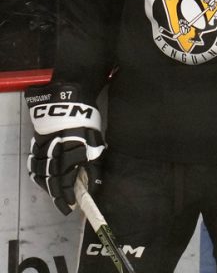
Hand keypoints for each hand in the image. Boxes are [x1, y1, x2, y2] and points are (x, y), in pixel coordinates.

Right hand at [25, 83, 105, 214]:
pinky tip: (43, 178)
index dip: (68, 195)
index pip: (67, 180)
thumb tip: (93, 184)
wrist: (68, 99)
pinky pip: (33, 162)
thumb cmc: (86, 121)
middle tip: (63, 205)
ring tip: (55, 194)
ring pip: (40, 172)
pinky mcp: (36, 142)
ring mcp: (42, 147)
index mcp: (69, 153)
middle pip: (52, 179)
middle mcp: (53, 153)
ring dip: (47, 185)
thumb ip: (93, 164)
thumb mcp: (96, 142)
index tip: (71, 206)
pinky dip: (38, 173)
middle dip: (57, 194)